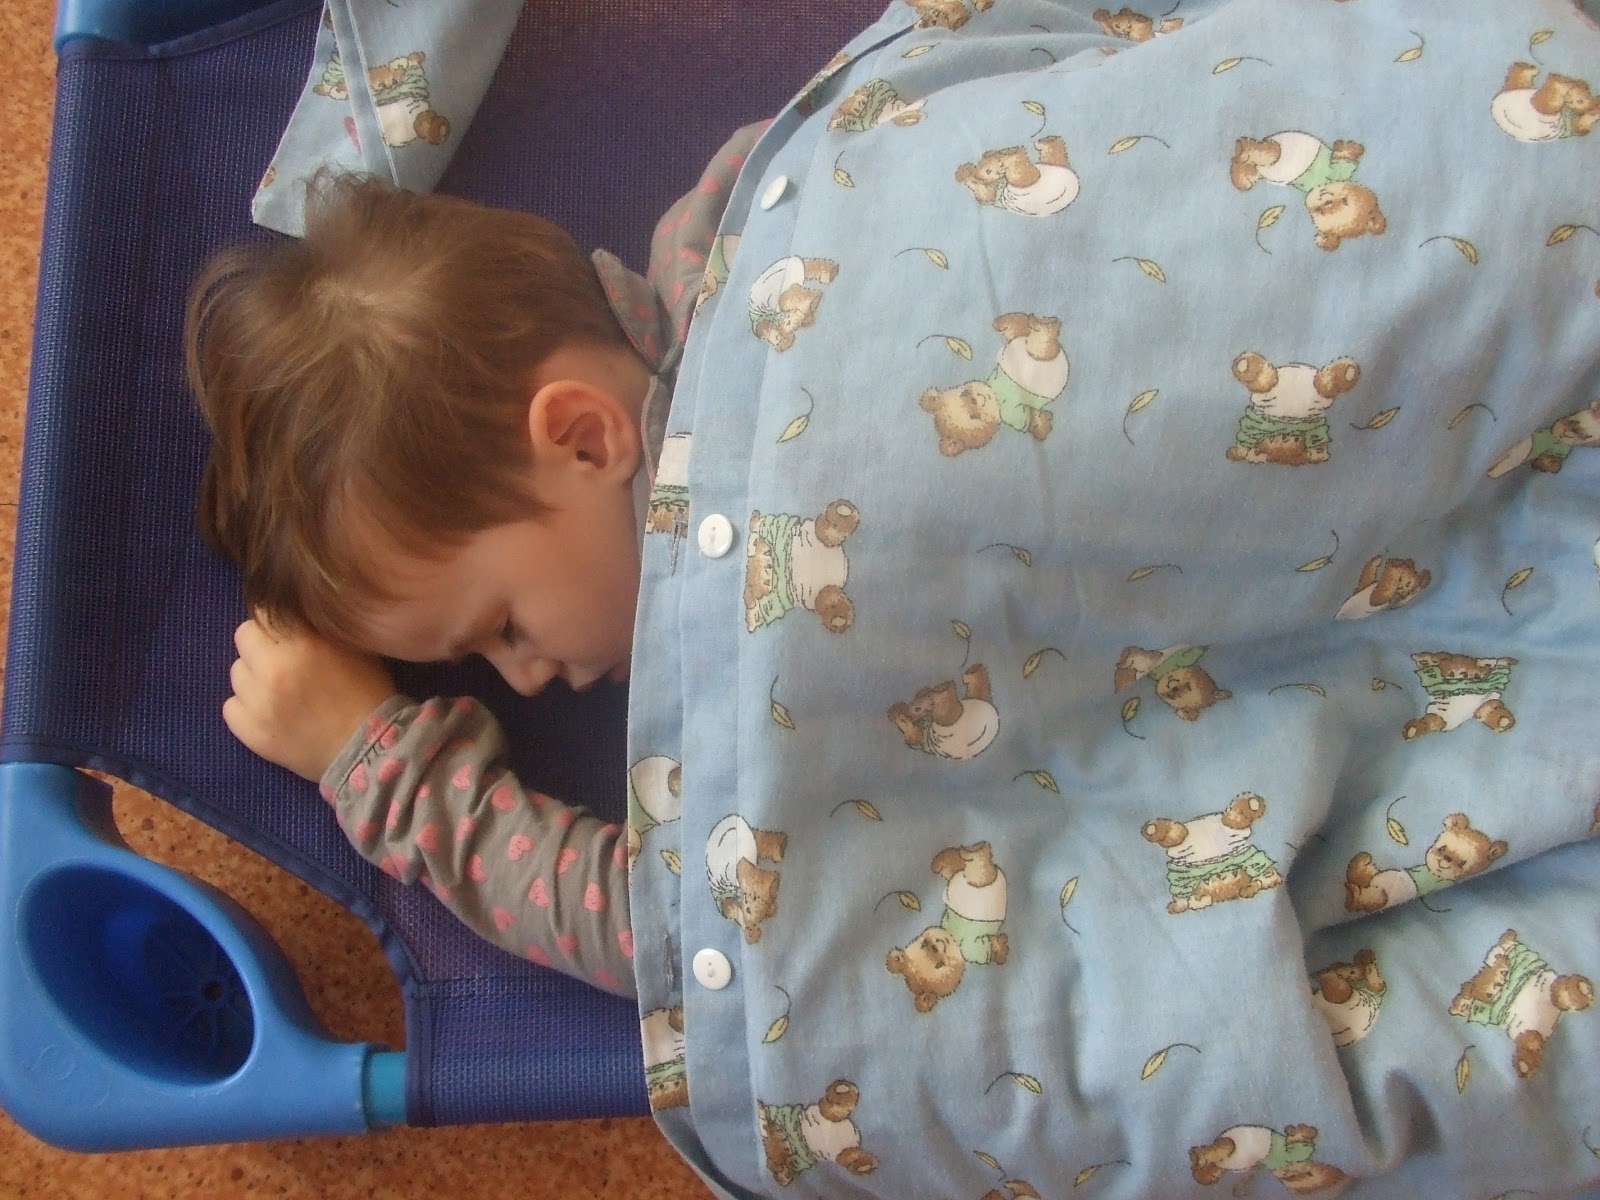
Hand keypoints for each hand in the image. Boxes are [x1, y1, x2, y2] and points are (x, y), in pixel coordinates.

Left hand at [223, 614, 397, 782]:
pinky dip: (246, 706)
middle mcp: (273, 670)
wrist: (368, 750)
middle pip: (244, 636)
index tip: (289, 632)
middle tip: (281, 658)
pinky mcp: (249, 732)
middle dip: (261, 643)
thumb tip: (292, 614)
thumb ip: (318, 628)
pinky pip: (230, 706)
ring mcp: (257, 703)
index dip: (277, 621)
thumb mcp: (353, 647)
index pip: (265, 612)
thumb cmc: (368, 693)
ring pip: (236, 671)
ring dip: (254, 675)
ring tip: (277, 688)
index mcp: (303, 644)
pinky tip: (268, 711)